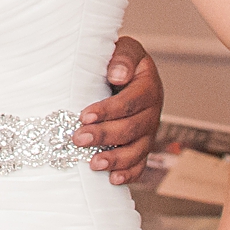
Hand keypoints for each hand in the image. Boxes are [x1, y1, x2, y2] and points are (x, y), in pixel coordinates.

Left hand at [75, 35, 163, 184]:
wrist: (126, 71)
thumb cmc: (119, 60)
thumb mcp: (124, 49)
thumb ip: (122, 58)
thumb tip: (117, 75)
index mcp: (148, 87)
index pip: (130, 102)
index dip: (108, 110)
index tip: (84, 116)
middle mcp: (152, 112)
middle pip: (131, 129)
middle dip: (104, 136)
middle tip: (78, 139)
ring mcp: (148, 131)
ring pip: (137, 150)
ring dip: (116, 159)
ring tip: (93, 164)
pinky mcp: (142, 144)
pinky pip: (140, 163)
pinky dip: (128, 173)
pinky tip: (113, 180)